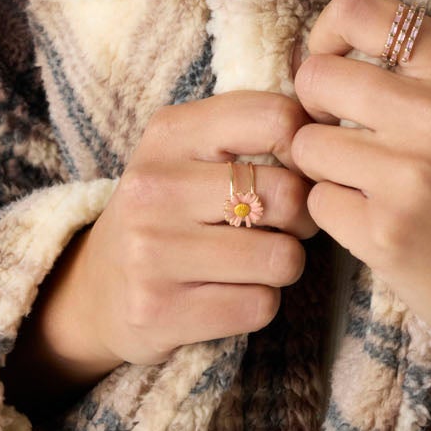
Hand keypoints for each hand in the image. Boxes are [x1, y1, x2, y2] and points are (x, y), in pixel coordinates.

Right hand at [7, 90, 319, 418]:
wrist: (98, 289)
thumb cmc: (170, 210)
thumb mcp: (192, 151)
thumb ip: (253, 127)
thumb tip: (332, 122)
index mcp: (168, 134)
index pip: (277, 119)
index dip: (306, 149)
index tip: (295, 169)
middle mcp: (154, 188)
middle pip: (288, 196)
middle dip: (301, 218)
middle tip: (281, 226)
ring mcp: (151, 252)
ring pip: (282, 258)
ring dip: (283, 265)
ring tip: (253, 261)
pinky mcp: (158, 311)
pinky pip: (260, 306)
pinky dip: (259, 304)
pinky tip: (228, 294)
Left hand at [287, 0, 430, 355]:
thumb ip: (415, 62)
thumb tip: (321, 46)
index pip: (356, 10)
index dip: (326, 35)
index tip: (334, 64)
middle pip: (316, 77)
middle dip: (315, 106)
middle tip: (341, 130)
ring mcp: (412, 176)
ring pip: (306, 142)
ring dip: (322, 164)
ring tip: (364, 179)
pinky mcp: (386, 233)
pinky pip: (316, 200)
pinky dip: (335, 211)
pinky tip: (375, 218)